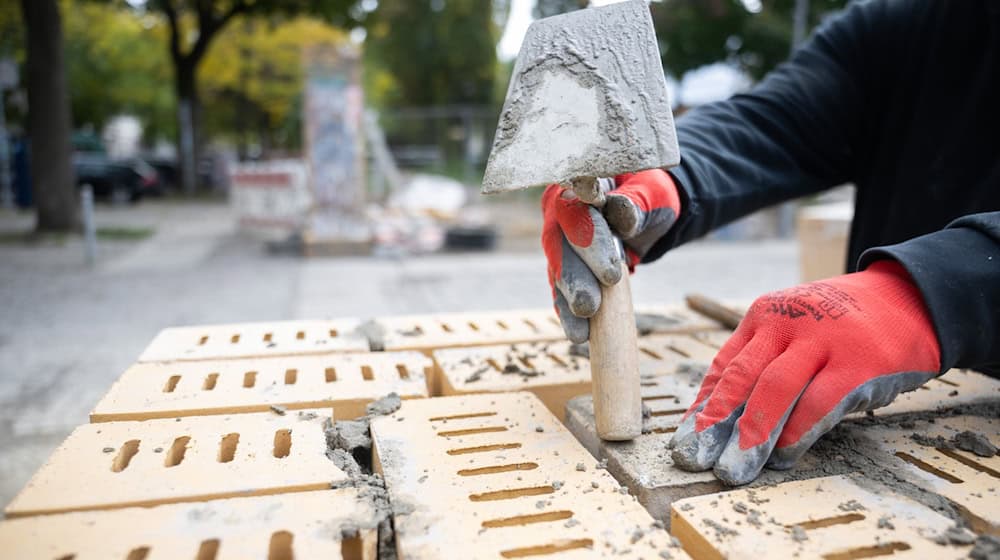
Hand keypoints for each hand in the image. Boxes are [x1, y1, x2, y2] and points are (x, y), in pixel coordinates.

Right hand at [541, 169, 680, 342]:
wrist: (646, 216)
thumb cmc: (647, 198)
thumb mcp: (649, 196)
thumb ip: (634, 203)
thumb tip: (621, 212)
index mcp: (578, 184)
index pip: (576, 203)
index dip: (585, 228)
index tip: (603, 250)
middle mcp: (560, 212)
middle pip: (561, 241)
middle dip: (578, 271)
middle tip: (596, 295)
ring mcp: (558, 243)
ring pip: (558, 270)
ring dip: (570, 296)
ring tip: (584, 322)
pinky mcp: (563, 270)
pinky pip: (561, 292)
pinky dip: (569, 313)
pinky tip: (578, 333)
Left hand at [669, 260, 940, 484]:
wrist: (909, 299)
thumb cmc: (840, 327)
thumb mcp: (793, 330)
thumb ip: (762, 363)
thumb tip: (721, 419)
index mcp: (763, 317)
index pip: (723, 366)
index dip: (702, 407)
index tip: (682, 441)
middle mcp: (787, 324)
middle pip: (740, 377)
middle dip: (714, 422)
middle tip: (694, 458)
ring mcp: (823, 341)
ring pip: (775, 389)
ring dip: (751, 434)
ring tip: (734, 468)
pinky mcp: (858, 362)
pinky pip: (819, 401)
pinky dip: (797, 431)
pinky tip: (782, 455)